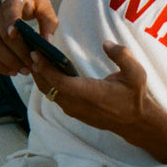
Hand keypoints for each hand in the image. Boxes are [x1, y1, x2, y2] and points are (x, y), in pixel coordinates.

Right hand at [0, 0, 57, 75]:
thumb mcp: (38, 0)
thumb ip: (48, 19)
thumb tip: (48, 42)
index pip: (10, 7)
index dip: (11, 21)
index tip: (14, 34)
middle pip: (3, 34)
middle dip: (19, 54)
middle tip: (32, 65)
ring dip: (9, 62)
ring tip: (23, 70)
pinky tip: (10, 69)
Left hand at [31, 40, 150, 135]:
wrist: (136, 122)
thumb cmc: (134, 97)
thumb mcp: (136, 73)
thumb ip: (122, 55)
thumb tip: (106, 44)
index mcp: (90, 94)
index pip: (59, 82)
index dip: (45, 68)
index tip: (35, 53)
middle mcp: (78, 104)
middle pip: (48, 87)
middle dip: (38, 69)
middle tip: (31, 49)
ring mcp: (75, 110)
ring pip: (50, 93)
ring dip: (41, 77)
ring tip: (37, 58)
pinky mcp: (75, 112)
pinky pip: (55, 97)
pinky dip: (48, 84)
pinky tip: (48, 71)